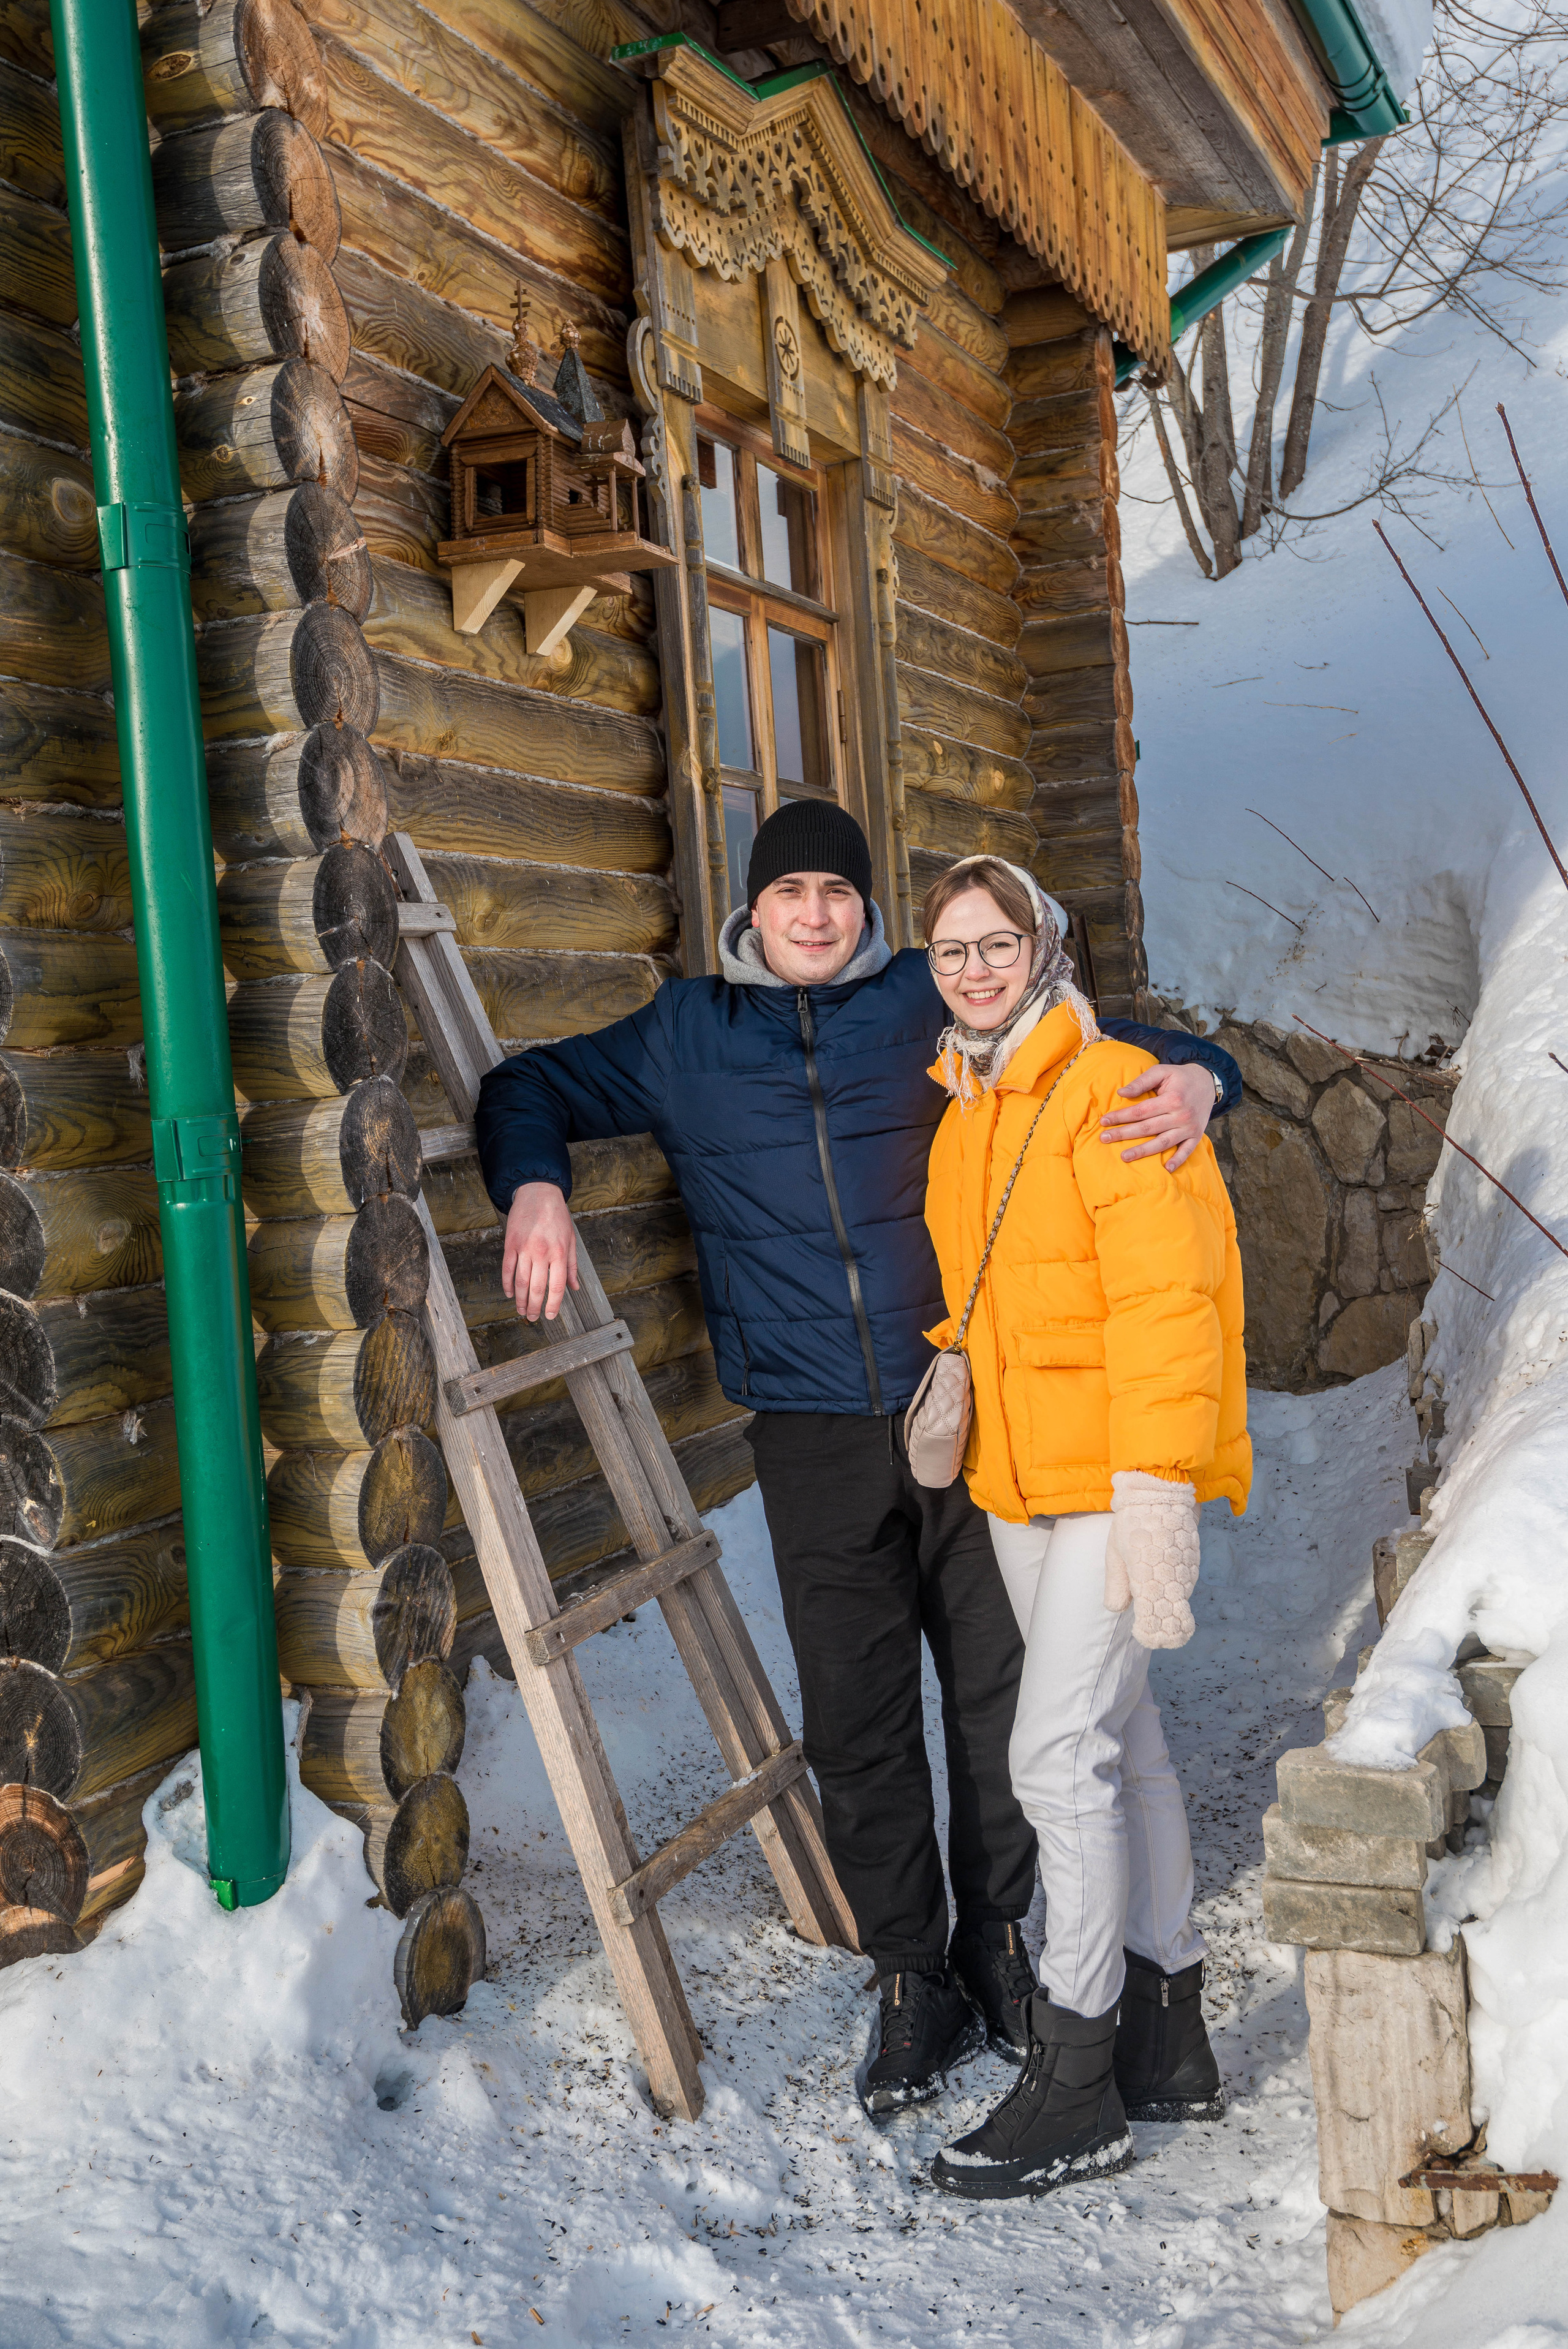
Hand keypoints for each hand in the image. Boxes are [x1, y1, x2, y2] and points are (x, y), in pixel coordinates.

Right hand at [501, 1181, 577, 1320]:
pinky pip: (507, 1268)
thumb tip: (575, 1287)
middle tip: (533, 1318)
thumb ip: (572, 1265)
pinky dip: (507, 1283)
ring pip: (521, 1281)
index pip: (557, 1286)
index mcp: (559, 1252)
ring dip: (520, 1299)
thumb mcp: (571, 1239)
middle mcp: (542, 1252)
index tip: (550, 1316)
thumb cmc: (557, 1216)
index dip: (554, 1304)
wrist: (538, 1193)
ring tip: (521, 1311)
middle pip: (537, 1288)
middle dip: (534, 1306)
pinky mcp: (511, 1243)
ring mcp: (524, 1248)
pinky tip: (510, 1294)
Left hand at [1099, 1062, 1215, 1170]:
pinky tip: (1165, 1168)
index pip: (1141, 1111)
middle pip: (1147, 1128)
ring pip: (1163, 1143)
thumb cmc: (1180, 1077)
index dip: (1121, 1116)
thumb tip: (1121, 1093)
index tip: (1104, 1121)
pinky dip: (1178, 1160)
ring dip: (1143, 1151)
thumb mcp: (1162, 1071)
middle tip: (1104, 1139)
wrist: (1208, 1082)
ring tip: (1124, 1157)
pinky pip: (1187, 1151)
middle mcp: (1181, 1115)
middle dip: (1124, 1134)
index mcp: (1172, 1099)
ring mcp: (1189, 1128)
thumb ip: (1142, 1081)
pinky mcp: (1196, 1136)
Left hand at [1106, 1471, 1199, 1648]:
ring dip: (1169, 1607)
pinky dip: (1175, 1590)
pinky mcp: (1195, 1562)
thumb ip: (1117, 1584)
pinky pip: (1185, 1584)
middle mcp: (1173, 1579)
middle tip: (1149, 1631)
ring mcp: (1188, 1571)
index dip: (1151, 1635)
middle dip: (1163, 1628)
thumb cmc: (1133, 1522)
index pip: (1155, 1621)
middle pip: (1172, 1617)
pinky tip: (1163, 1582)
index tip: (1143, 1635)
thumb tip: (1117, 1609)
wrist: (1162, 1492)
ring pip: (1179, 1600)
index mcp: (1149, 1579)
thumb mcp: (1116, 1552)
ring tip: (1154, 1609)